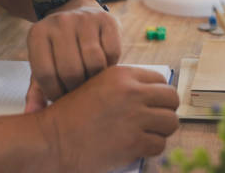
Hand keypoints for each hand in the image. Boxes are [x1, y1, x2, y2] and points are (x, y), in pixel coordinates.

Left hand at [26, 0, 120, 109]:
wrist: (76, 12)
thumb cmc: (57, 47)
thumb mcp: (43, 62)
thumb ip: (36, 90)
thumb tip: (31, 114)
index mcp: (38, 34)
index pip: (45, 74)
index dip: (54, 93)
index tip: (60, 98)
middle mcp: (60, 22)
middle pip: (71, 70)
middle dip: (76, 88)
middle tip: (78, 92)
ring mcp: (84, 19)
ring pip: (94, 62)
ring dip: (95, 78)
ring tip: (91, 80)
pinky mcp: (107, 19)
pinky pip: (112, 52)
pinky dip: (110, 65)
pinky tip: (103, 65)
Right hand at [37, 66, 179, 172]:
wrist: (53, 139)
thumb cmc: (70, 115)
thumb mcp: (96, 85)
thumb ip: (124, 86)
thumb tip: (151, 95)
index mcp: (122, 75)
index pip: (160, 80)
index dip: (158, 94)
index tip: (151, 104)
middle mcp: (131, 92)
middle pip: (171, 98)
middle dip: (165, 110)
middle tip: (154, 120)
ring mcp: (134, 117)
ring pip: (170, 122)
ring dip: (160, 130)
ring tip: (146, 134)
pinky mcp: (134, 142)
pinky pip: (159, 144)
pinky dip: (150, 148)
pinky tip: (136, 147)